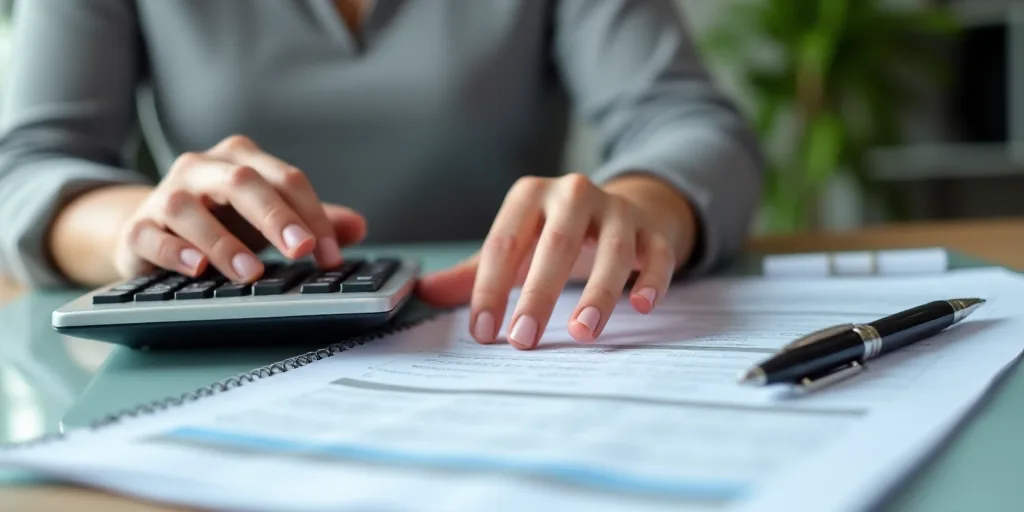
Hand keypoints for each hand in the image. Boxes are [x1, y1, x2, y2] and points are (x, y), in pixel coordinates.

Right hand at [113, 135, 365, 281]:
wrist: (153, 233)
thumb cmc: (223, 222)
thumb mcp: (271, 221)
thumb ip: (314, 222)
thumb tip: (357, 227)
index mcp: (241, 160)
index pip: (286, 180)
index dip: (312, 216)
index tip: (330, 255)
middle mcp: (202, 169)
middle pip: (242, 181)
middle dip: (276, 216)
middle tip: (301, 250)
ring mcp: (165, 195)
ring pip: (190, 208)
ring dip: (224, 242)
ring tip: (252, 272)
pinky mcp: (138, 228)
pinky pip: (152, 235)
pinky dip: (174, 252)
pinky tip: (197, 268)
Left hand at [417, 173, 697, 348]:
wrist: (626, 210)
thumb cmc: (558, 235)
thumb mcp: (517, 245)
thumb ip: (475, 272)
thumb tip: (424, 293)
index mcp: (530, 196)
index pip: (504, 243)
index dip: (491, 289)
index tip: (483, 332)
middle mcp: (574, 194)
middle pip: (556, 244)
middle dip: (537, 293)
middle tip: (524, 339)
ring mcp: (618, 211)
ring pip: (612, 250)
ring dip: (598, 292)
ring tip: (581, 332)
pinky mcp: (654, 231)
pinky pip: (657, 254)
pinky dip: (652, 278)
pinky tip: (642, 305)